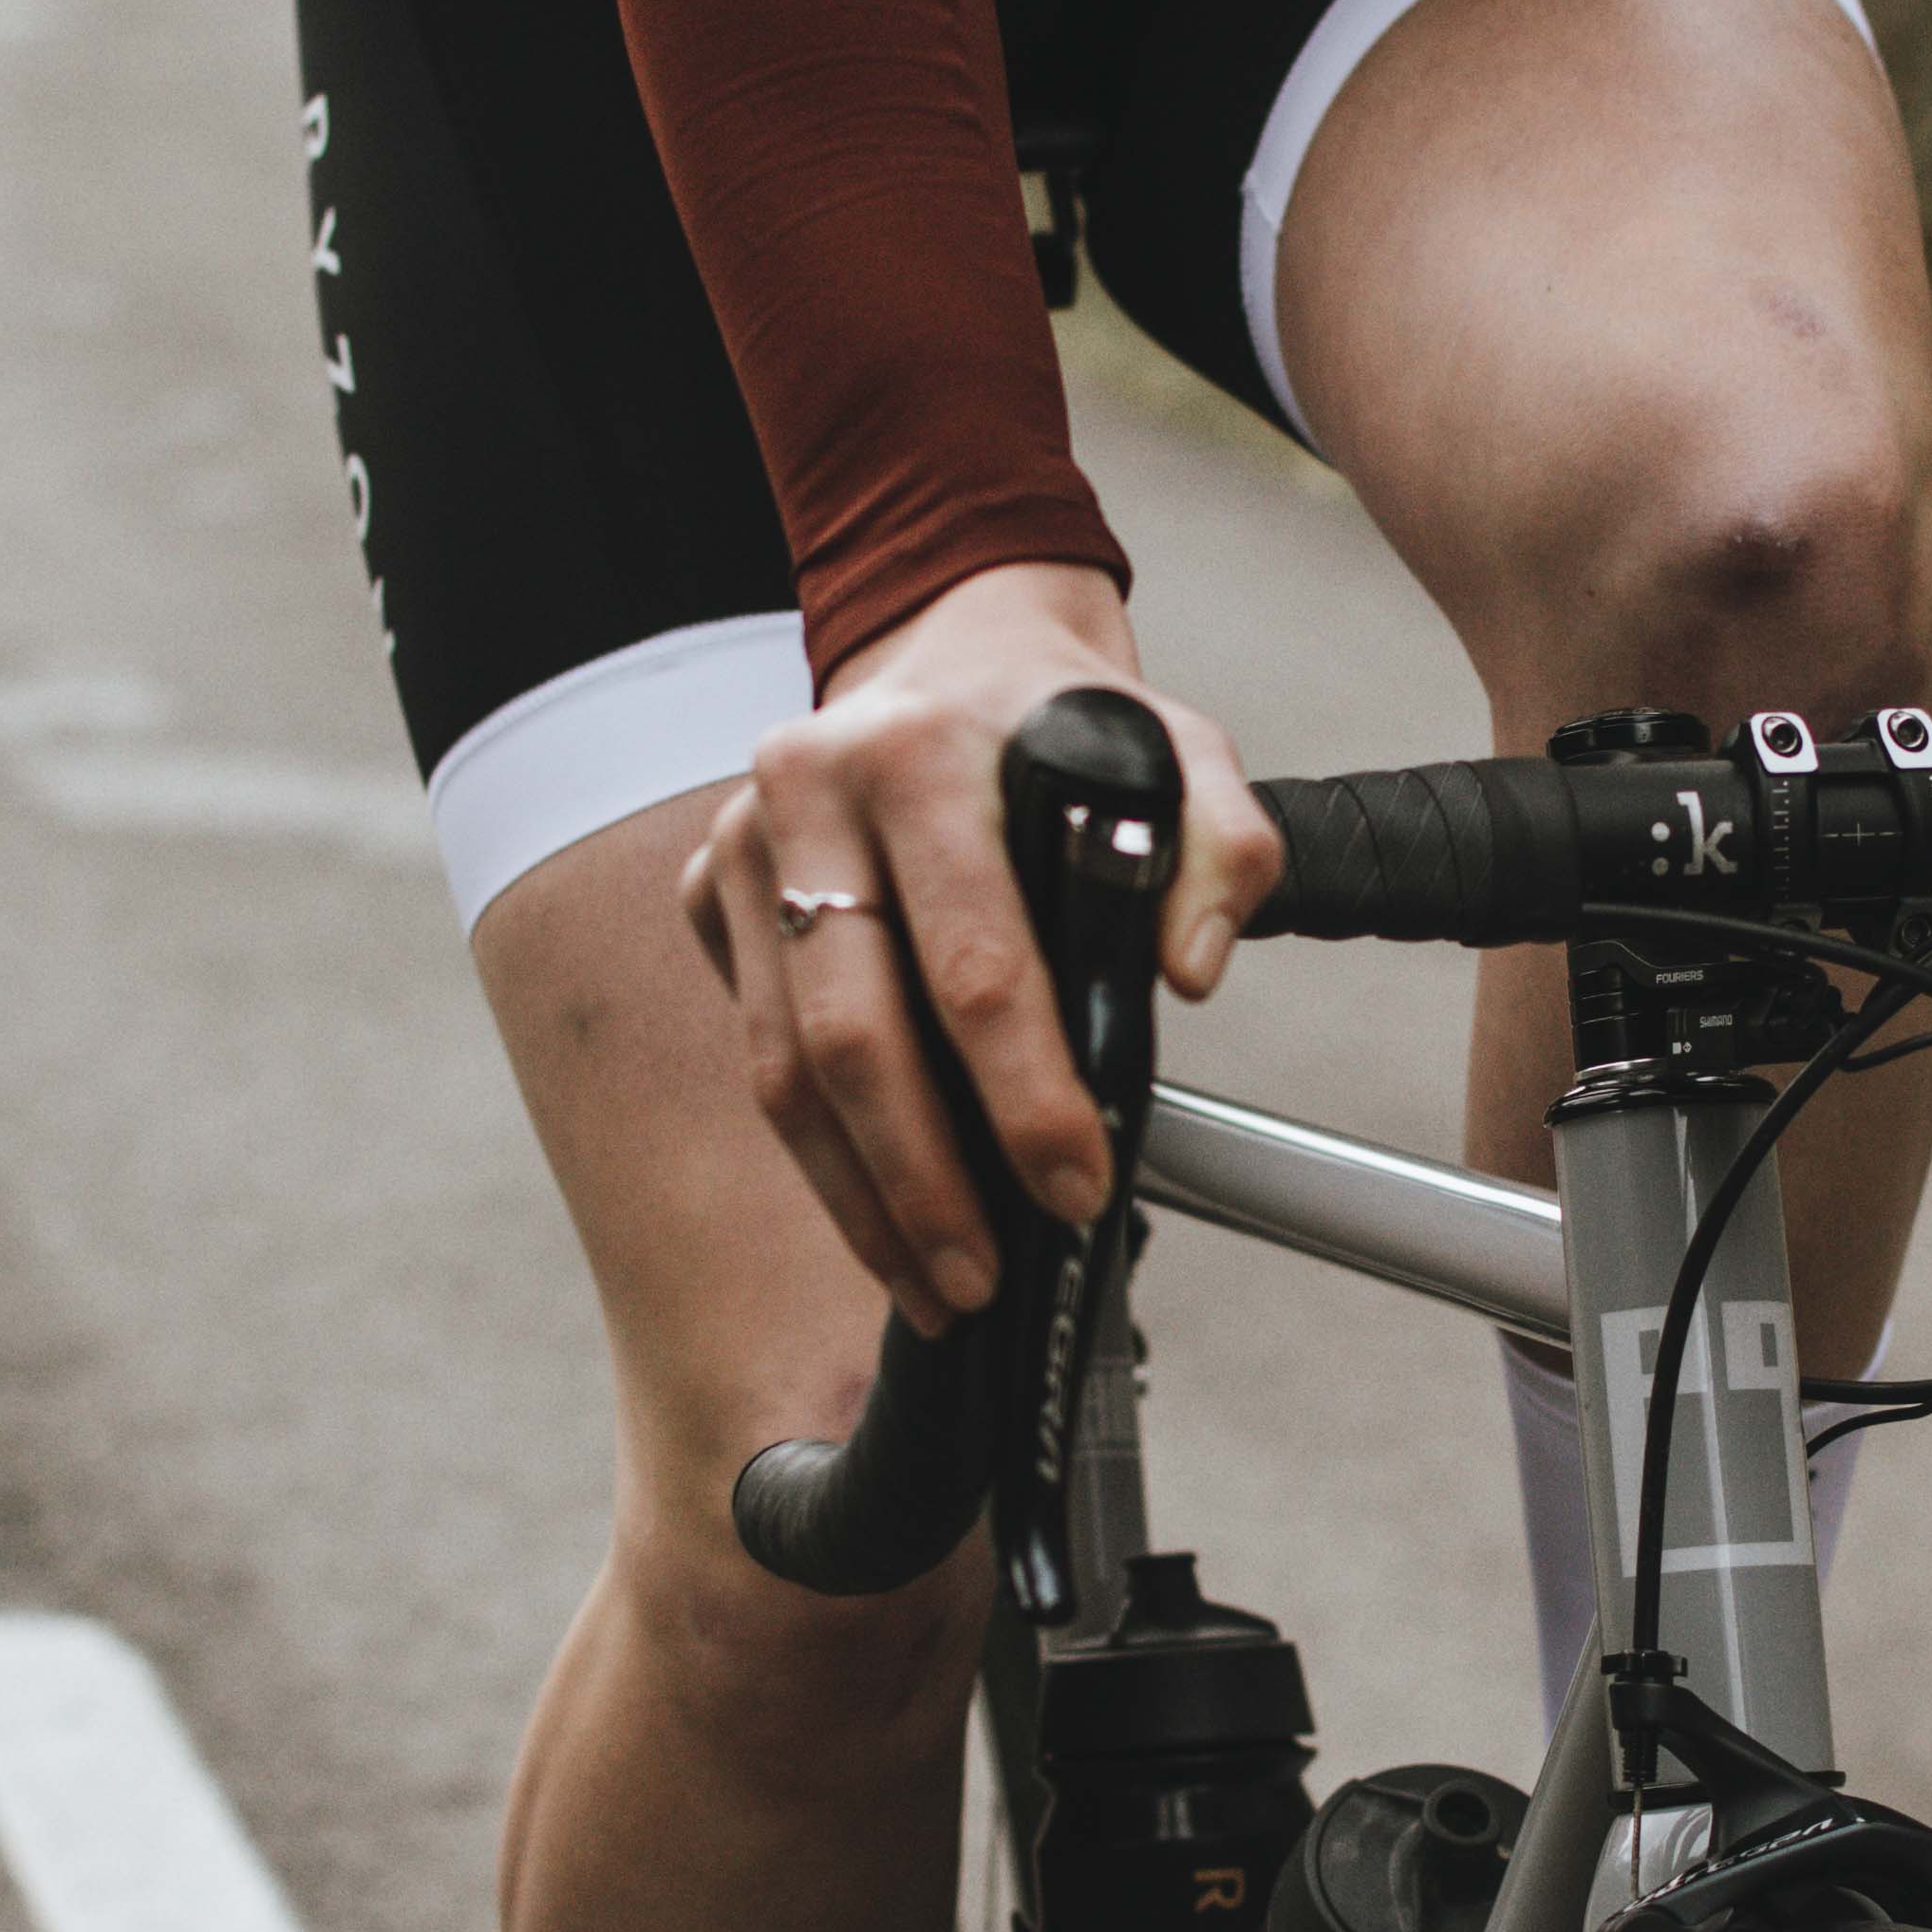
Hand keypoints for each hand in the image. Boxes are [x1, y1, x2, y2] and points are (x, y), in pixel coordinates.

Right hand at [679, 562, 1287, 1326]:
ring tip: (934, 1283)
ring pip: (783, 1069)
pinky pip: (758, 1052)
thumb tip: (1187, 970)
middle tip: (984, 1277)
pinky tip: (883, 1214)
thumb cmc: (1064, 721)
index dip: (1025, 1094)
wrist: (949, 648)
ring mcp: (739, 845)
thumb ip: (1223, 845)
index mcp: (918, 753)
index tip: (1074, 1184)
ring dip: (859, 1199)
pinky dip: (821, 1152)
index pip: (972, 963)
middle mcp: (806, 793)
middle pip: (851, 1037)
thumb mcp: (1180, 748)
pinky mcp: (708, 893)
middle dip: (922, 1181)